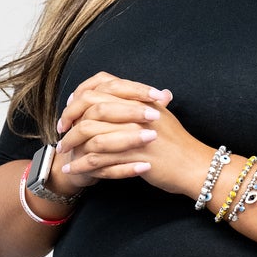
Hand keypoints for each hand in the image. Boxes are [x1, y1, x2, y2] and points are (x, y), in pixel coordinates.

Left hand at [57, 71, 211, 196]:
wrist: (195, 166)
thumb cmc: (178, 143)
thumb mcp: (161, 115)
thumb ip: (141, 104)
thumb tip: (121, 96)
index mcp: (140, 99)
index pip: (102, 86)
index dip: (81, 96)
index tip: (70, 108)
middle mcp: (135, 112)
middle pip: (91, 107)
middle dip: (70, 119)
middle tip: (60, 131)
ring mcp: (133, 133)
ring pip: (90, 134)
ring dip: (72, 144)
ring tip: (64, 153)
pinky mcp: (132, 156)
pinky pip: (98, 159)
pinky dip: (82, 164)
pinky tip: (73, 170)